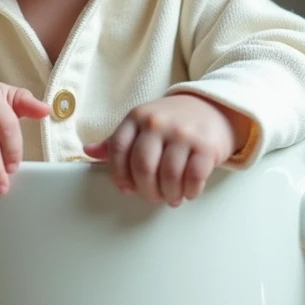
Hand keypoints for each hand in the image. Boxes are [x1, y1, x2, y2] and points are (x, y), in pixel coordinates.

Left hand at [83, 94, 250, 205]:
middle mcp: (158, 123)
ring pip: (168, 176)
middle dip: (147, 190)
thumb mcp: (142, 123)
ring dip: (169, 194)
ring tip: (171, 197)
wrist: (215, 107)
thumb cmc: (173, 121)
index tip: (127, 188)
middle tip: (153, 196)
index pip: (118, 149)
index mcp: (137, 117)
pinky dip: (189, 191)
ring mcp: (183, 133)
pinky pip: (193, 178)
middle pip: (143, 167)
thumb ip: (117, 140)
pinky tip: (188, 191)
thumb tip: (89, 151)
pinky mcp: (206, 146)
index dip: (119, 175)